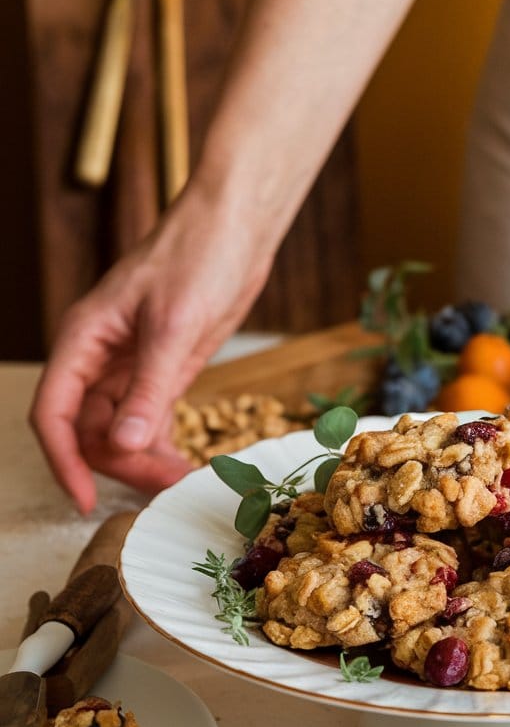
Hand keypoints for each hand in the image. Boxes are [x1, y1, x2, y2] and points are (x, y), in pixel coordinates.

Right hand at [30, 196, 273, 512]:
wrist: (237, 228)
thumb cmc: (200, 257)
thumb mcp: (175, 325)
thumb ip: (149, 386)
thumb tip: (122, 444)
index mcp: (84, 338)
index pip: (54, 413)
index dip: (64, 459)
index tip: (84, 499)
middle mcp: (100, 356)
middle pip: (88, 429)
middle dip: (117, 464)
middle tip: (164, 488)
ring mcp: (131, 363)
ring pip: (118, 427)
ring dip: (142, 459)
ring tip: (180, 482)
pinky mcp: (165, 367)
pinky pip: (148, 416)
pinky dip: (161, 443)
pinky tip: (185, 464)